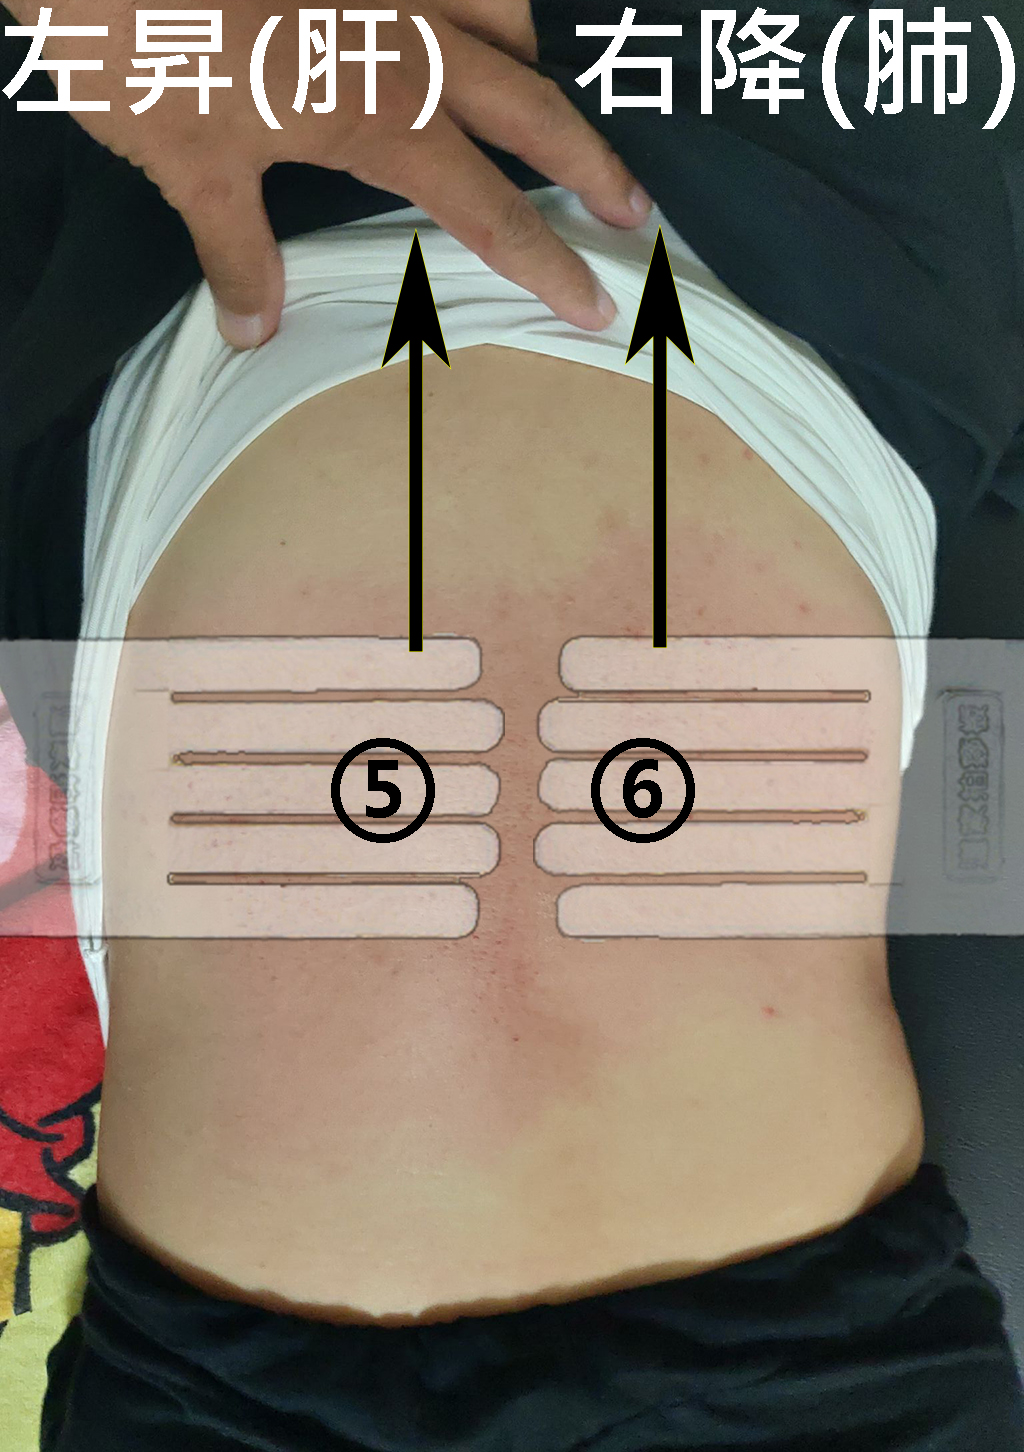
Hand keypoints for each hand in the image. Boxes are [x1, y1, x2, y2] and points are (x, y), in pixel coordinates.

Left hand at [22, 0, 650, 345]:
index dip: (550, 261)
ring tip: (553, 100)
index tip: (596, 300)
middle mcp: (407, 39)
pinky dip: (483, 1)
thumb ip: (235, 249)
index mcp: (383, 114)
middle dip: (592, 165)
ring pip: (509, 14)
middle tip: (631, 208)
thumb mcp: (186, 164)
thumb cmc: (141, 41)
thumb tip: (252, 325)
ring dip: (540, 66)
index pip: (494, 208)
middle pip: (536, 109)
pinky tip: (476, 19)